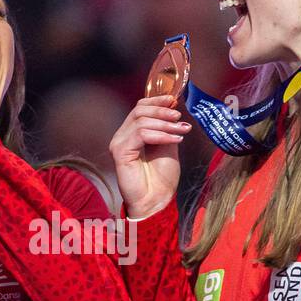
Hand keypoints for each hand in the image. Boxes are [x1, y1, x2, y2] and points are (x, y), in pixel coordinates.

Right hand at [109, 94, 189, 218]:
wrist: (156, 200)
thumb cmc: (161, 178)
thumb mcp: (168, 145)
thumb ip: (166, 128)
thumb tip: (173, 109)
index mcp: (132, 133)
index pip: (139, 108)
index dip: (156, 100)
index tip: (173, 100)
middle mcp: (122, 136)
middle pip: (139, 111)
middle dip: (162, 111)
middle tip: (179, 118)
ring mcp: (119, 143)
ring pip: (141, 121)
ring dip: (165, 125)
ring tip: (181, 131)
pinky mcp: (120, 152)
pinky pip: (141, 134)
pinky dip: (160, 135)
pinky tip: (175, 140)